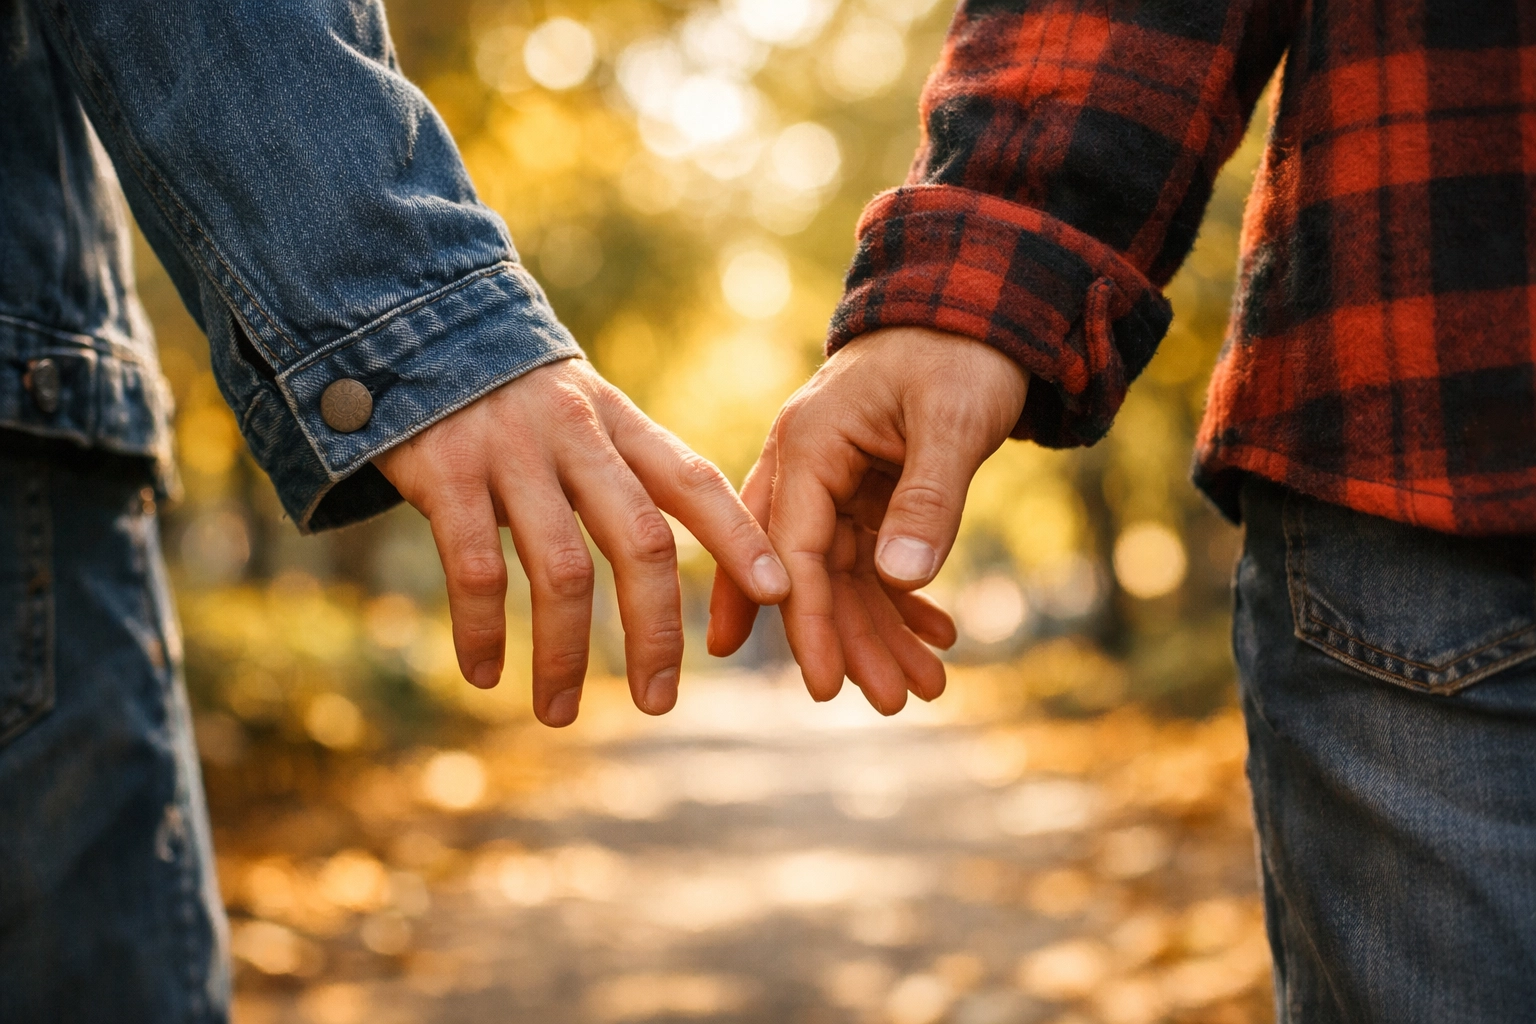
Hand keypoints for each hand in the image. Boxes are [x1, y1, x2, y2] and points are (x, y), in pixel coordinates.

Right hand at [374, 357, 790, 726]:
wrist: (415, 326)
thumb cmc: (519, 397)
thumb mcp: (587, 413)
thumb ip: (631, 472)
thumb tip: (680, 563)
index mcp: (621, 424)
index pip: (695, 481)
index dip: (740, 537)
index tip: (779, 593)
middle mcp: (577, 435)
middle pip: (640, 542)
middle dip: (656, 631)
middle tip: (660, 702)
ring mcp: (512, 451)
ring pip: (560, 570)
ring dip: (564, 655)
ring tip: (559, 713)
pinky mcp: (446, 470)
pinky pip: (476, 568)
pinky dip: (482, 631)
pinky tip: (484, 673)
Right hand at [708, 327, 1027, 713]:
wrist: (979, 310)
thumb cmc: (962, 354)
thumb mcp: (953, 422)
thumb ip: (928, 500)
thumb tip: (901, 580)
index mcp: (809, 445)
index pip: (795, 550)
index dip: (808, 621)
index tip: (824, 685)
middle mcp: (809, 466)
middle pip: (814, 572)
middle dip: (849, 640)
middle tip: (893, 703)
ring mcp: (836, 480)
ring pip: (846, 573)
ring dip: (882, 629)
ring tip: (925, 687)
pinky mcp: (868, 489)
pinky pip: (875, 557)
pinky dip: (904, 597)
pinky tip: (936, 634)